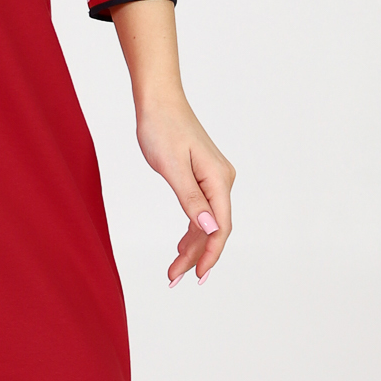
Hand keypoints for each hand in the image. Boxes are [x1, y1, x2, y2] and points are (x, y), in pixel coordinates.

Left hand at [107, 0, 234, 284]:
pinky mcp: (203, 176)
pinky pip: (201, 210)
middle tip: (174, 280)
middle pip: (214, 229)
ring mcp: (214, 179)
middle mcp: (222, 180)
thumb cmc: (161, 128)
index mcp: (218, 180)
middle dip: (197, 257)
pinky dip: (191, 230)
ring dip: (192, 247)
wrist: (158, 100)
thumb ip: (190, 199)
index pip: (220, 227)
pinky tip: (180, 246)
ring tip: (174, 271)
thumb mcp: (171, 167)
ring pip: (207, 222)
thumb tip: (208, 227)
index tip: (196, 277)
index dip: (210, 255)